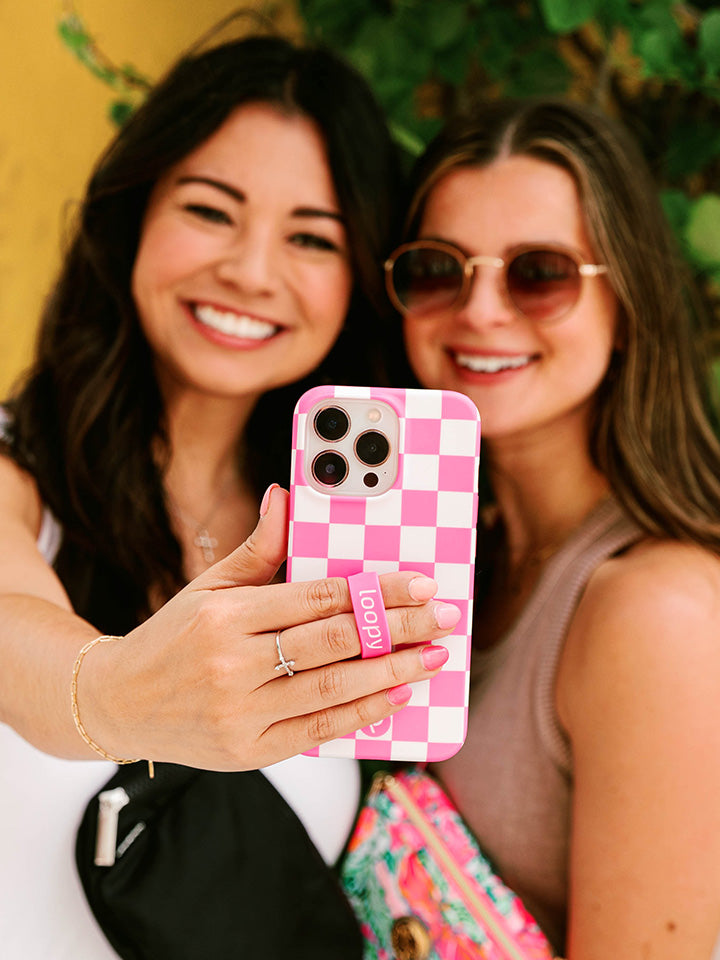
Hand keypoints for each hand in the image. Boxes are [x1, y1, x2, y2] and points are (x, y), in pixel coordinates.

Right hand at [79, 486, 458, 769]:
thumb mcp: (209, 585)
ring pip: (334, 688)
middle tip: (446, 618)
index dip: (377, 590)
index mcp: (226, 615)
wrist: (119, 702)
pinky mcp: (249, 751)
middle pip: (336, 641)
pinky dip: (363, 715)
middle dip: (400, 628)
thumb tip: (286, 494)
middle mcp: (232, 664)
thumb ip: (258, 547)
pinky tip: (397, 697)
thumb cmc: (173, 637)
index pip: (318, 597)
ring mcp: (241, 712)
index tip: (421, 584)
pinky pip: (318, 732)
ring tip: (434, 656)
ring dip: (394, 672)